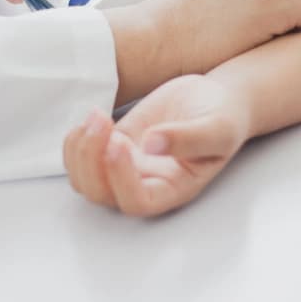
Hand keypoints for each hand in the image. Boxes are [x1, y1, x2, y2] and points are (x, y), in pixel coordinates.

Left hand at [64, 75, 248, 215]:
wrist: (216, 99)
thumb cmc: (224, 118)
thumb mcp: (217, 127)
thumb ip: (188, 138)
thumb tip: (152, 143)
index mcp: (173, 188)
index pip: (137, 201)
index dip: (120, 178)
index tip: (120, 141)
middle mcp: (146, 183)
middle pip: (102, 194)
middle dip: (91, 160)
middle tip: (100, 120)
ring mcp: (127, 165)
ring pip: (85, 179)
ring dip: (79, 150)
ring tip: (96, 116)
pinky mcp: (115, 144)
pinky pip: (82, 156)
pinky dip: (76, 140)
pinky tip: (92, 117)